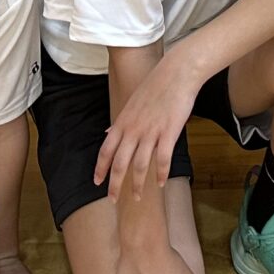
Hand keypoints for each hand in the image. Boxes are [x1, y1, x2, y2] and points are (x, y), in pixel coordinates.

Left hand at [94, 52, 202, 201]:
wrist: (176, 73)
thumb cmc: (155, 86)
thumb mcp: (131, 103)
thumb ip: (120, 122)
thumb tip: (108, 132)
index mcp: (123, 122)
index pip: (106, 150)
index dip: (100, 168)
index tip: (97, 183)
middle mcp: (133, 129)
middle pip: (120, 163)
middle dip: (115, 184)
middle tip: (113, 200)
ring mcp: (151, 132)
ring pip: (140, 165)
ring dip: (137, 184)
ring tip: (138, 198)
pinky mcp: (169, 132)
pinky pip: (163, 158)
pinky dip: (161, 173)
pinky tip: (160, 183)